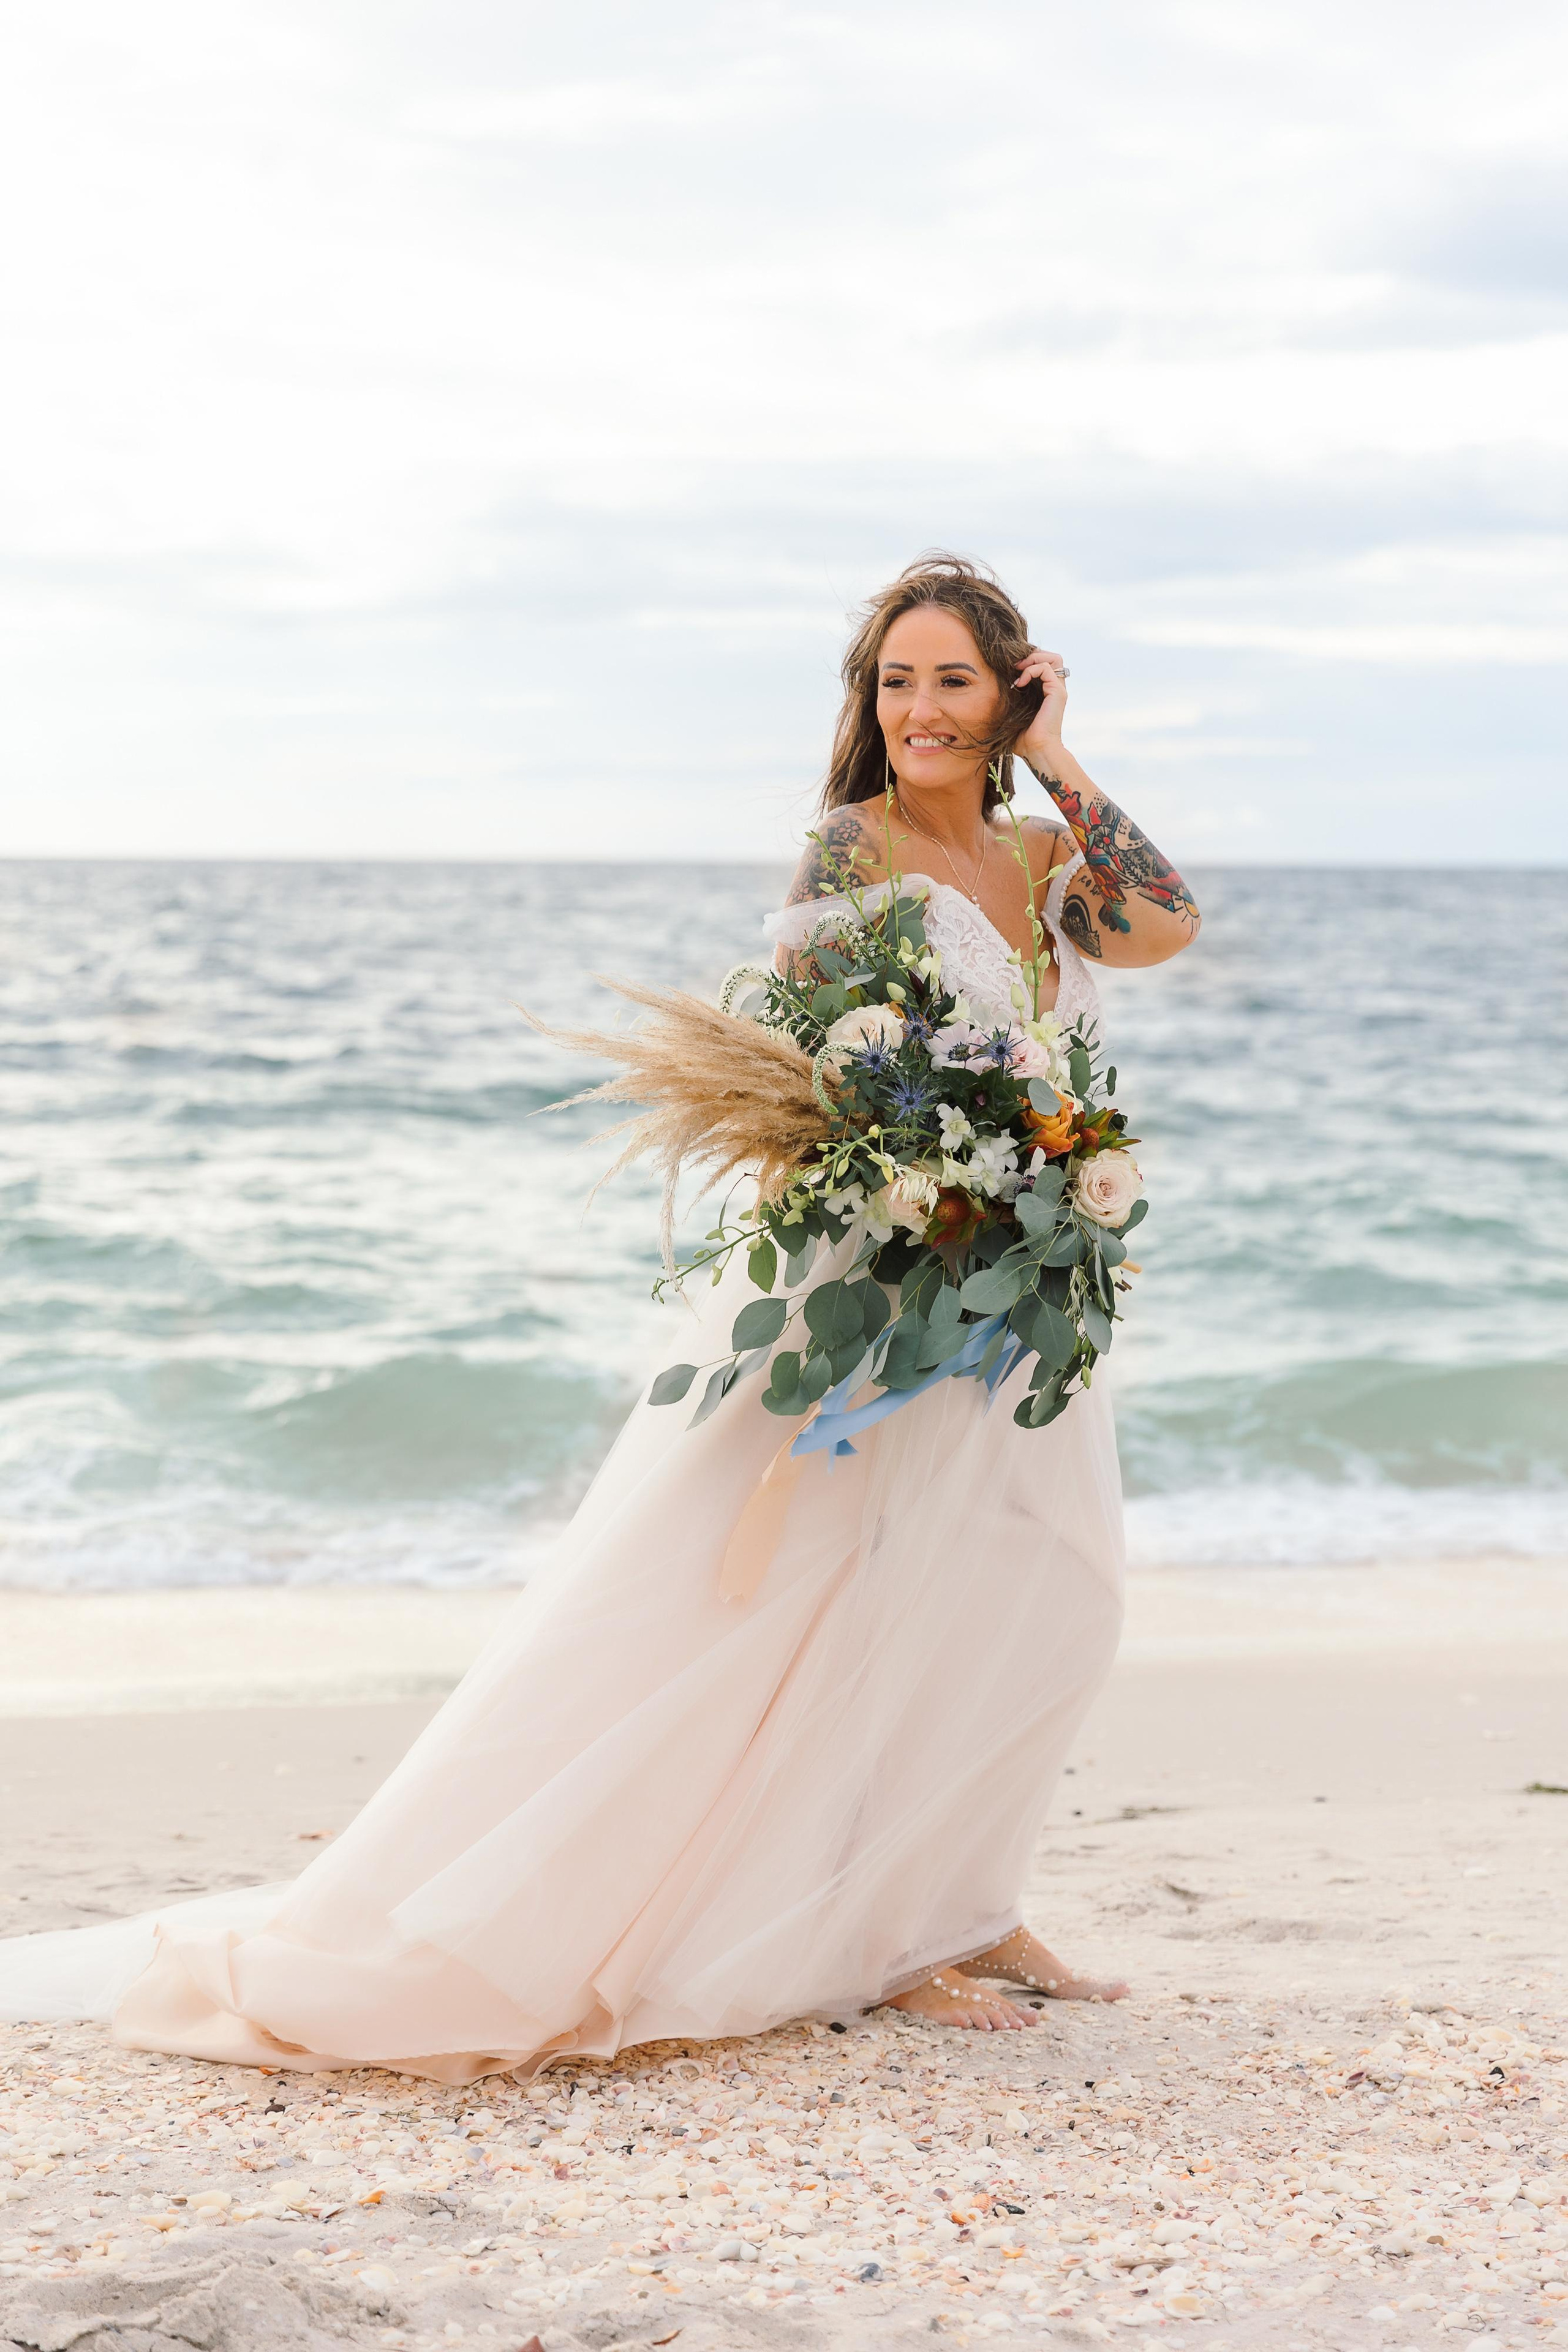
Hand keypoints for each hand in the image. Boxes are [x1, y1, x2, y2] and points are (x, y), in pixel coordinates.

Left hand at [1013, 645, 1068, 766]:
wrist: (1036, 750)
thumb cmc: (1023, 738)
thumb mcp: (1013, 713)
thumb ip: (1010, 699)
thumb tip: (991, 689)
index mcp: (1047, 691)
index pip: (1045, 663)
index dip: (1030, 659)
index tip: (1012, 668)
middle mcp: (1055, 688)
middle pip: (1052, 657)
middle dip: (1033, 655)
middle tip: (1016, 665)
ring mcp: (1058, 690)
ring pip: (1054, 658)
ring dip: (1034, 659)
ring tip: (1019, 669)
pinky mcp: (1057, 693)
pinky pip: (1046, 668)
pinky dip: (1031, 671)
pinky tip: (1019, 683)